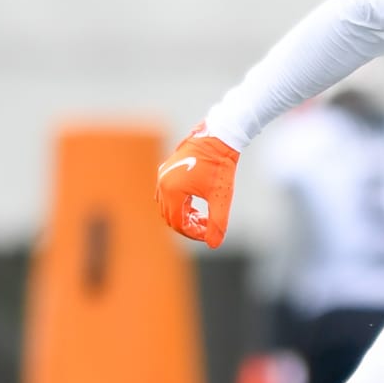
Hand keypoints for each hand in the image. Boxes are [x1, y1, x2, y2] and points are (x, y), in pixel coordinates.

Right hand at [155, 124, 238, 247]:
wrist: (219, 137)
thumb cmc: (220, 166)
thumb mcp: (221, 198)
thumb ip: (217, 223)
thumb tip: (213, 245)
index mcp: (172, 191)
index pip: (177, 223)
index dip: (193, 233)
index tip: (208, 232)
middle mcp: (162, 184)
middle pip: (170, 217)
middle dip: (188, 226)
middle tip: (206, 226)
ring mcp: (162, 176)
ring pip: (167, 207)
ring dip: (183, 216)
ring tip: (203, 216)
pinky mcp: (166, 170)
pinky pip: (167, 195)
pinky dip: (180, 204)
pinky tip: (196, 204)